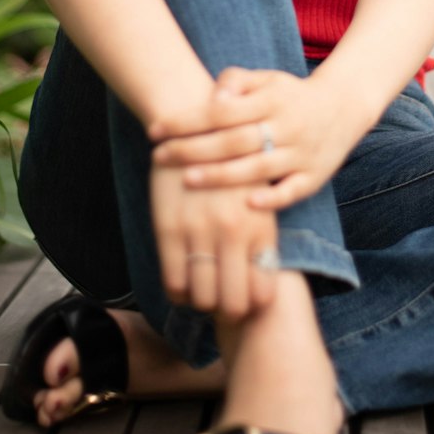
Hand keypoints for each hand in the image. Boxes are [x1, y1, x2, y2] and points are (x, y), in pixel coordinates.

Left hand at [149, 67, 353, 210]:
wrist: (345, 106)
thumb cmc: (290, 95)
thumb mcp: (266, 78)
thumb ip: (235, 81)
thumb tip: (212, 99)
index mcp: (272, 99)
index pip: (222, 111)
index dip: (187, 120)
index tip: (156, 129)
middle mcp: (287, 125)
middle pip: (234, 140)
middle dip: (193, 149)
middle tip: (159, 156)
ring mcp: (302, 153)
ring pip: (258, 168)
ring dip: (221, 176)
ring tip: (186, 180)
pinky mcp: (315, 176)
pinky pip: (293, 190)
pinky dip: (272, 199)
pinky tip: (248, 206)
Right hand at [151, 160, 277, 319]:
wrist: (196, 121)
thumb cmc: (232, 162)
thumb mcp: (259, 195)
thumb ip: (260, 237)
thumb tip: (259, 282)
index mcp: (262, 226)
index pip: (263, 294)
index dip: (253, 306)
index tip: (244, 300)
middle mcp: (234, 233)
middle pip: (234, 304)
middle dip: (229, 313)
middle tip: (222, 305)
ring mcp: (201, 231)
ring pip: (203, 299)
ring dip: (203, 303)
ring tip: (202, 293)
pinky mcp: (170, 228)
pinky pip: (173, 282)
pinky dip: (179, 293)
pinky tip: (182, 284)